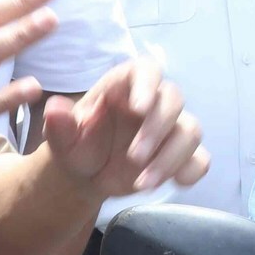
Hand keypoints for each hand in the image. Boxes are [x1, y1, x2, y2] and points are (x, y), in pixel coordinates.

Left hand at [39, 56, 208, 200]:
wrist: (87, 175)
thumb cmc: (77, 146)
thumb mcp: (62, 139)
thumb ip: (59, 125)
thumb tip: (54, 109)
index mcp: (124, 86)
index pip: (146, 70)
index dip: (147, 84)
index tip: (139, 108)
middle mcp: (152, 102)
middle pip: (173, 99)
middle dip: (157, 129)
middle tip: (133, 158)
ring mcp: (170, 128)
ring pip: (190, 130)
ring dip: (171, 158)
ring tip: (141, 184)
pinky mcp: (181, 154)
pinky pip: (200, 158)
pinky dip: (191, 171)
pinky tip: (174, 183)